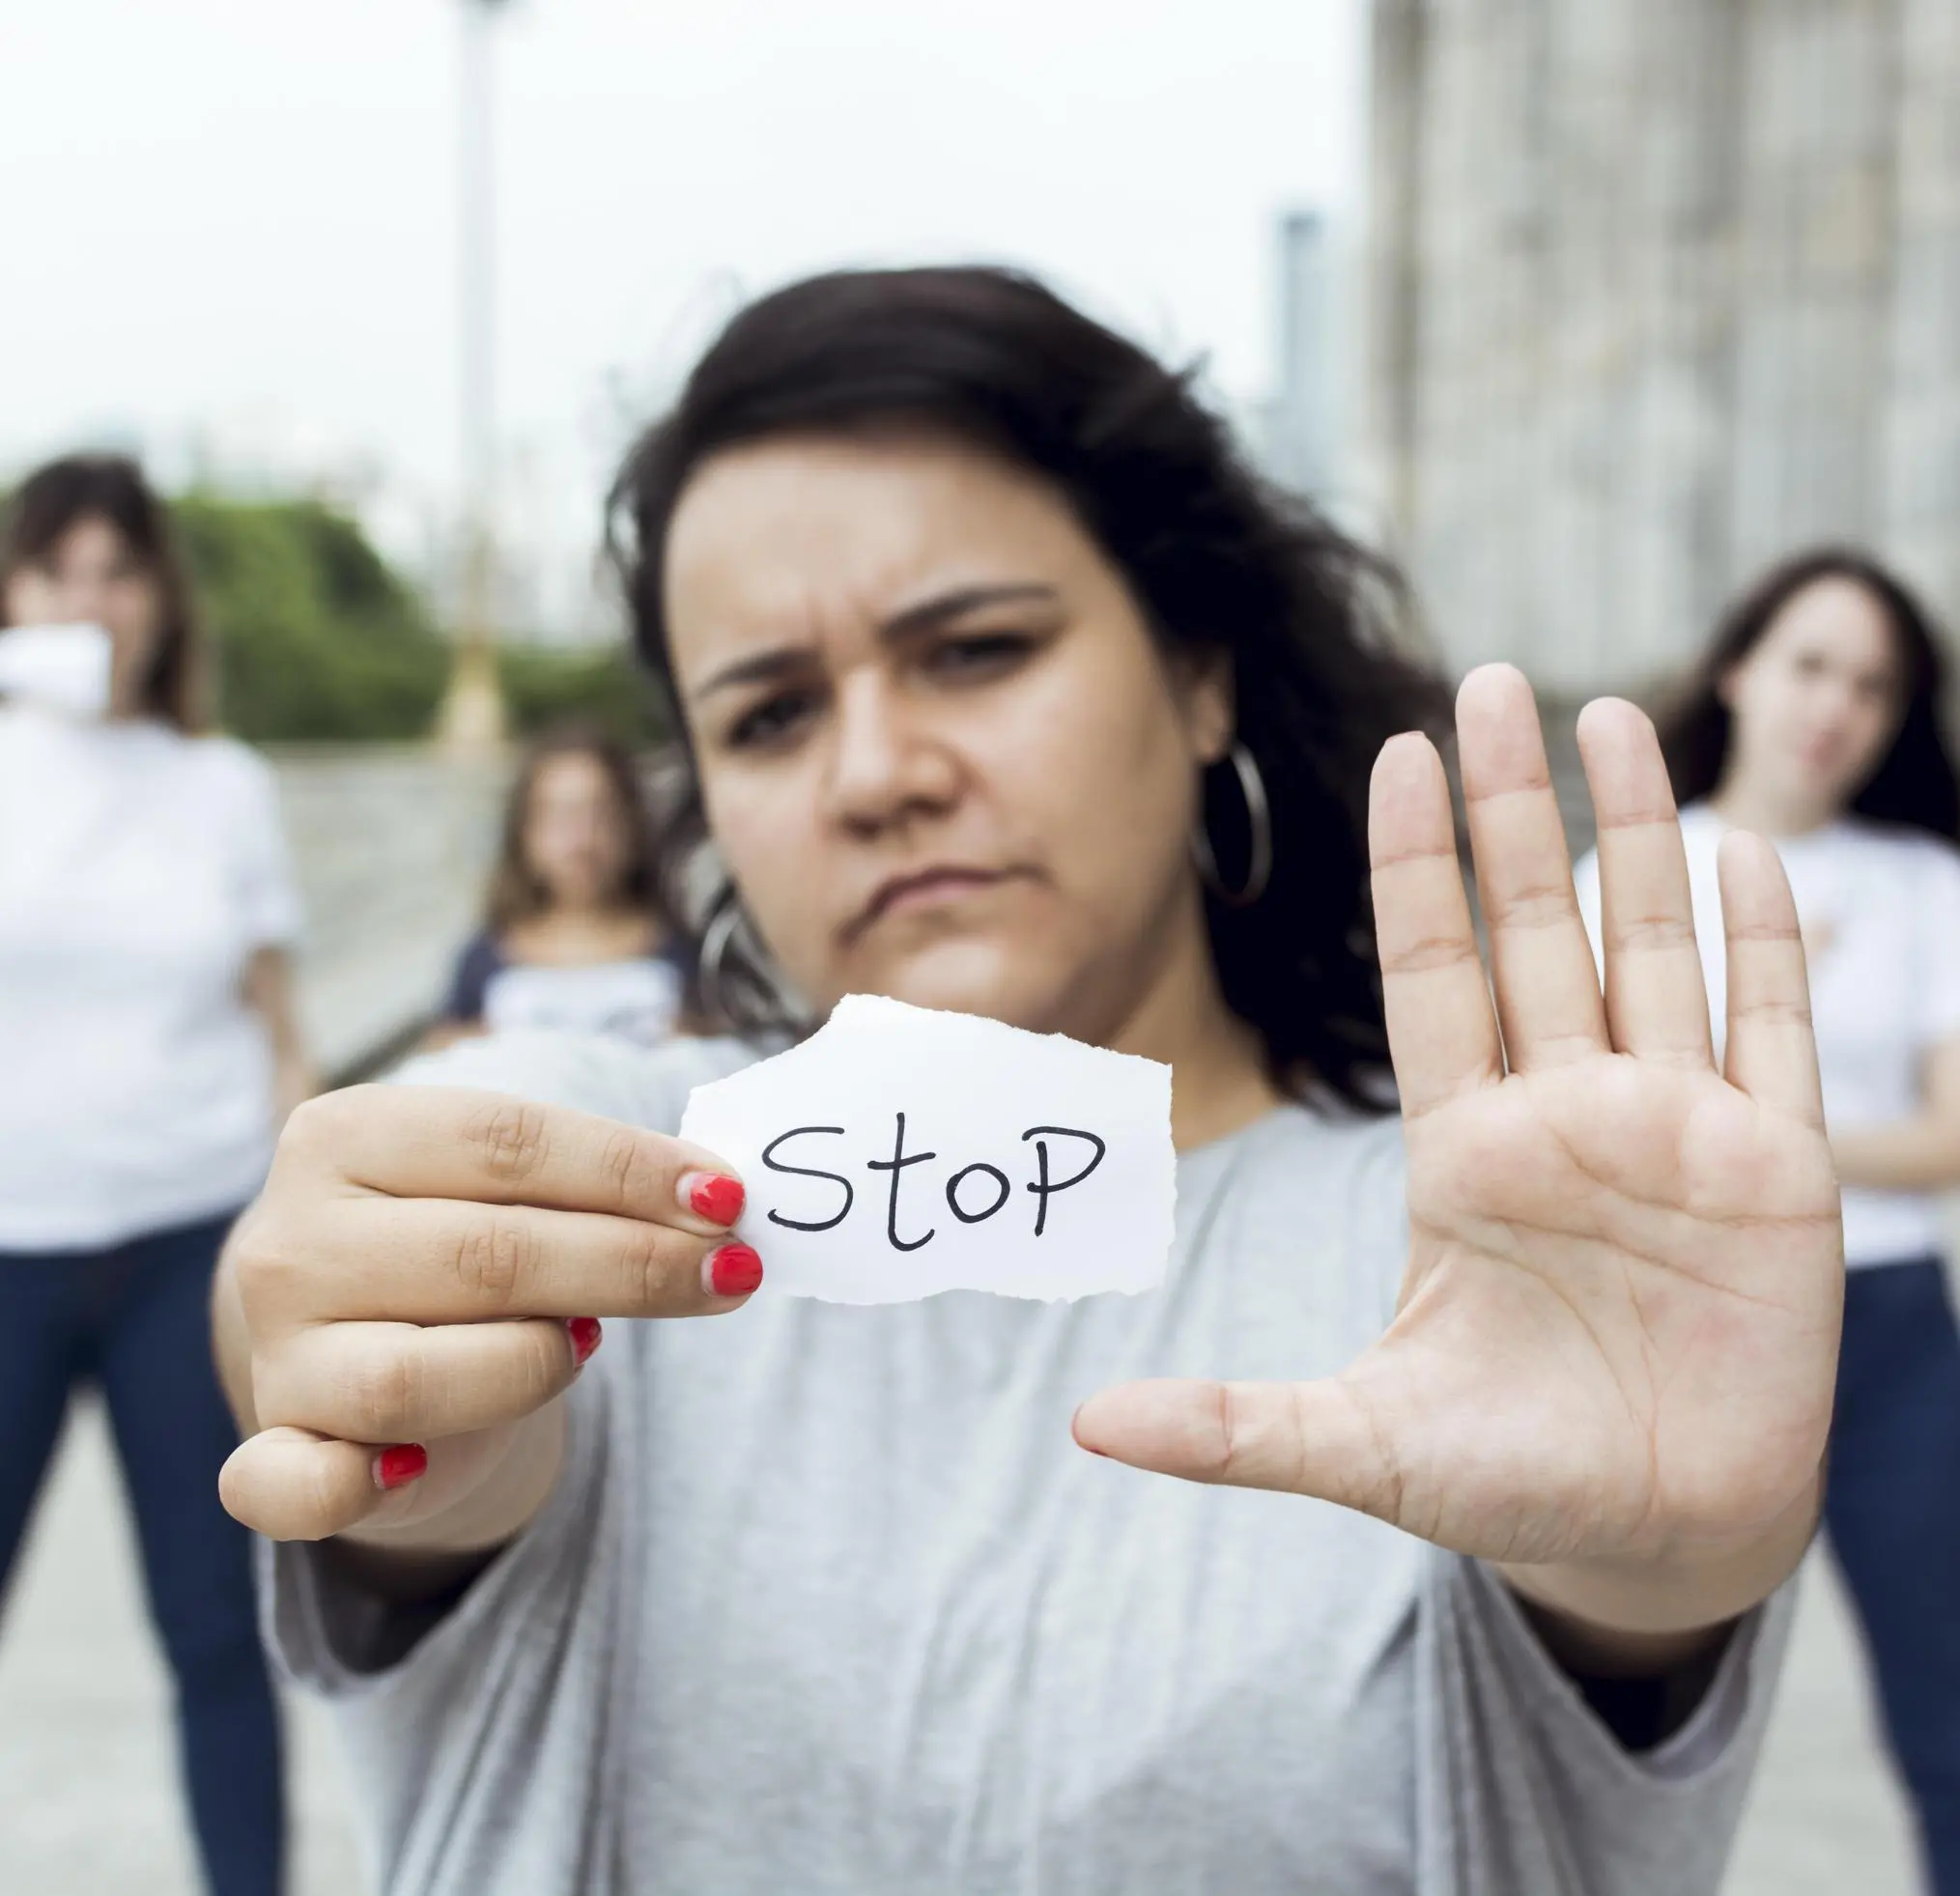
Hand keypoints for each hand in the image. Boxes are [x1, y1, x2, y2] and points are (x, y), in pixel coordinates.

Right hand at [217, 1087, 757, 1544]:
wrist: (368, 1332)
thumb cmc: (464, 1240)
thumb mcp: (515, 1190)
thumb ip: (593, 1187)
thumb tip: (718, 1203)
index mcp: (343, 1135)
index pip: (505, 1142)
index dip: (628, 1170)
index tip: (726, 1199)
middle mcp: (292, 1239)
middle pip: (485, 1254)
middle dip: (630, 1265)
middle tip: (731, 1272)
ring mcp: (278, 1353)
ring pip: (415, 1376)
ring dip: (532, 1365)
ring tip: (586, 1346)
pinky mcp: (276, 1451)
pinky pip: (294, 1486)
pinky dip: (350, 1484)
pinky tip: (410, 1468)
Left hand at [1077, 666, 1839, 1602]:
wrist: (1651, 1542)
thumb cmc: (1507, 1482)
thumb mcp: (1360, 1446)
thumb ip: (1234, 1425)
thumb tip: (1088, 1428)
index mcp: (1464, 1152)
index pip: (1433, 972)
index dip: (1417, 867)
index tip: (1398, 755)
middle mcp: (1567, 1118)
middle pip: (1538, 928)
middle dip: (1517, 807)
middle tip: (1493, 680)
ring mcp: (1675, 1134)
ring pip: (1654, 949)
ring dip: (1642, 834)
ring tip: (1612, 717)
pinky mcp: (1775, 1177)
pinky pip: (1770, 1033)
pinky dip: (1764, 945)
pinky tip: (1748, 853)